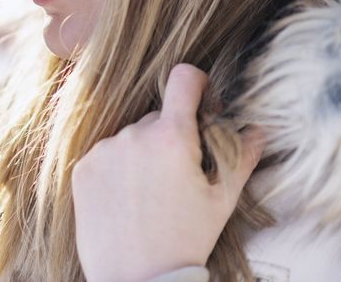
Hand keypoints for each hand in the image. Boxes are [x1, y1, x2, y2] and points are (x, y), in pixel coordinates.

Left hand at [70, 63, 265, 281]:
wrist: (138, 279)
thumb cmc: (186, 241)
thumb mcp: (221, 200)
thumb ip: (241, 157)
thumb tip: (258, 129)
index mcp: (171, 137)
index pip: (183, 79)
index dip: (196, 83)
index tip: (201, 98)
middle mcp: (132, 136)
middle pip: (158, 118)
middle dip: (171, 137)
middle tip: (179, 176)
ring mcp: (103, 151)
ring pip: (130, 138)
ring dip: (142, 154)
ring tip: (151, 195)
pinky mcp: (82, 168)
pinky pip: (105, 155)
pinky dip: (117, 169)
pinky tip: (127, 200)